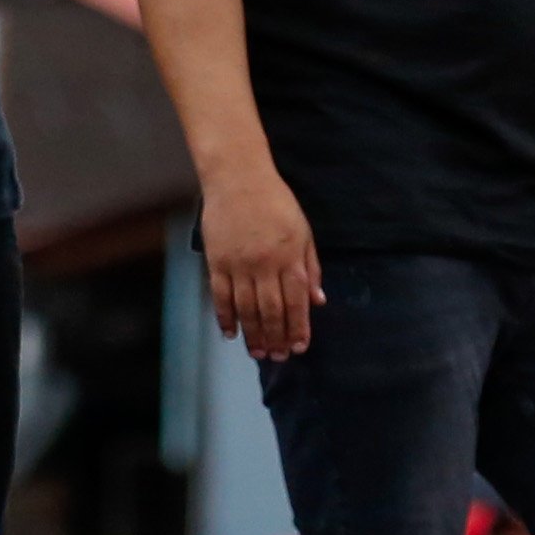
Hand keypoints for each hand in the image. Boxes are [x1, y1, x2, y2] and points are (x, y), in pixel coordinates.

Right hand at [202, 163, 322, 359]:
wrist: (238, 177)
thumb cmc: (276, 202)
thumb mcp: (303, 231)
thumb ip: (310, 267)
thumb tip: (318, 301)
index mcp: (290, 257)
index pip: (296, 302)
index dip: (298, 328)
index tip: (299, 348)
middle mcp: (265, 265)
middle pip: (271, 311)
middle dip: (276, 338)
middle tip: (277, 357)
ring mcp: (238, 264)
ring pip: (246, 309)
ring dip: (253, 334)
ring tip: (257, 352)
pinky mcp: (216, 261)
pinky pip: (221, 296)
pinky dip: (225, 317)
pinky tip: (230, 333)